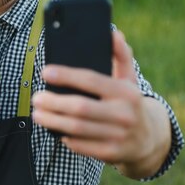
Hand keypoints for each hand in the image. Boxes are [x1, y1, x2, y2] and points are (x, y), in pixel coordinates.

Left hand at [32, 30, 170, 178]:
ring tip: (37, 114)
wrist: (149, 139)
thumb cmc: (130, 102)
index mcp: (126, 92)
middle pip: (80, 107)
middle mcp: (124, 114)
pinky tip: (55, 129)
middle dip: (54, 102)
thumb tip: (112, 31)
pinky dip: (66, 137)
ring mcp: (118, 136)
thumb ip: (120, 54)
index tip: (46, 71)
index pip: (92, 80)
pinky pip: (82, 146)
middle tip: (36, 98)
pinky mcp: (111, 153)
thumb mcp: (129, 78)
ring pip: (77, 128)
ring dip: (53, 120)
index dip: (67, 75)